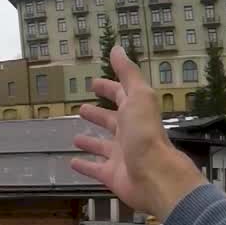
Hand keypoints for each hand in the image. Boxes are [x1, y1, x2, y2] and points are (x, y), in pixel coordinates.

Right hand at [71, 46, 205, 219]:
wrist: (153, 175)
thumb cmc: (145, 134)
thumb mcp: (138, 96)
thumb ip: (128, 74)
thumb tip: (117, 49)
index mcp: (135, 113)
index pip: (121, 96)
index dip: (108, 88)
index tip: (94, 83)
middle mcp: (129, 133)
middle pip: (111, 121)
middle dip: (98, 114)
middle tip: (81, 109)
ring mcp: (120, 156)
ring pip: (102, 146)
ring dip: (90, 140)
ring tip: (75, 137)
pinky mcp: (111, 175)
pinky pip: (95, 169)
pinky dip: (84, 166)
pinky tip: (72, 163)